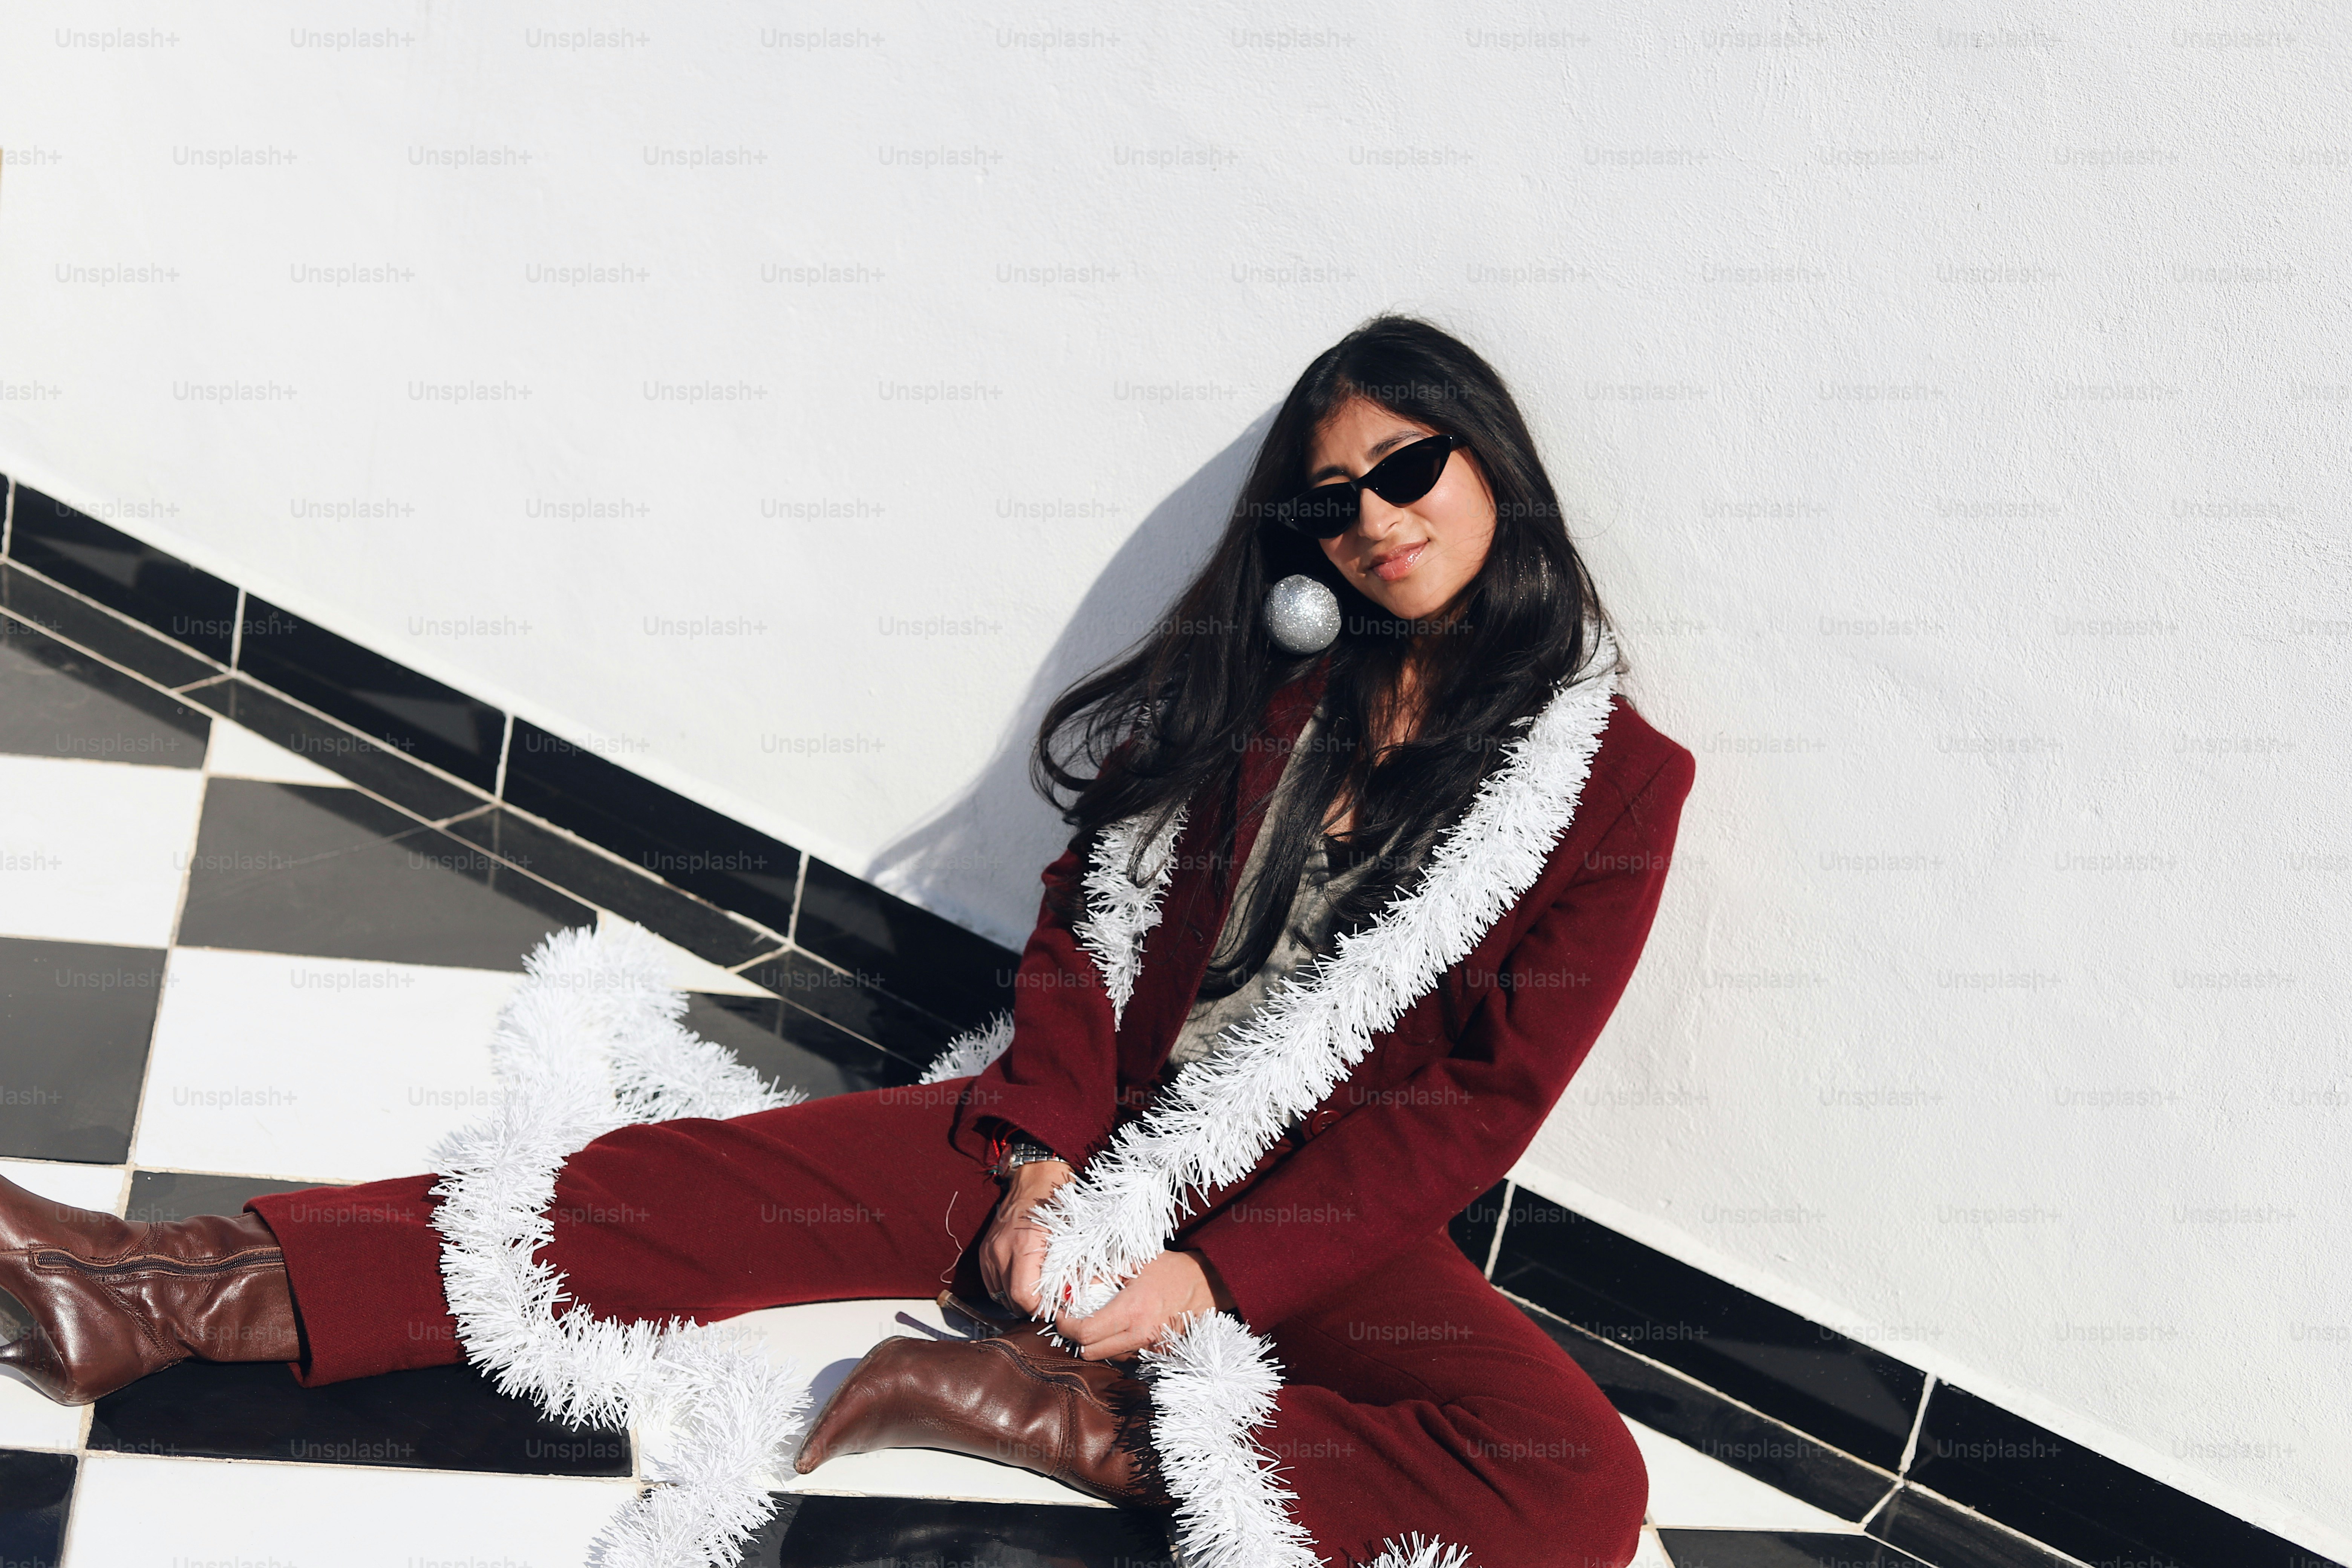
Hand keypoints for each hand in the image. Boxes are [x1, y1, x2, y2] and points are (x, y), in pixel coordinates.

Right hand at [976, 1159, 1073, 1314]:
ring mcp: (990, 1250)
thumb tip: (1070, 1298)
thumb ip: (1070, 1268)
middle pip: (1009, 1299)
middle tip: (1049, 1305)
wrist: (1035, 1177)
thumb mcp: (1070, 1234)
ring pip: (998, 1294)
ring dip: (1016, 1299)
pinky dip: (1005, 1288)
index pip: (1022, 1296)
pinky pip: (991, 1282)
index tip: (1055, 1309)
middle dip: (1030, 1307)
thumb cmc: (1056, 1203)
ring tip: (1036, 1295)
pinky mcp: (985, 1250)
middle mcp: (1001, 1250)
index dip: (1040, 1309)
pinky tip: (1021, 1282)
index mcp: (1024, 1245)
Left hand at [1054, 1249, 1237, 1361]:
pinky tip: (1122, 1327)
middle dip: (1078, 1338)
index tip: (1060, 1315)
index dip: (1065, 1326)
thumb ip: (1099, 1276)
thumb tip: (1070, 1289)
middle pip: (1091, 1353)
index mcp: (1131, 1311)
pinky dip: (1118, 1346)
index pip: (1084, 1333)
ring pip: (1108, 1357)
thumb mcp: (1132, 1262)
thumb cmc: (1169, 1269)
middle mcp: (1140, 1335)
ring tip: (1101, 1321)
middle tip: (1075, 1319)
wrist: (1207, 1285)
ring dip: (1098, 1343)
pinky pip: (1127, 1356)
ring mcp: (1151, 1348)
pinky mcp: (1160, 1354)